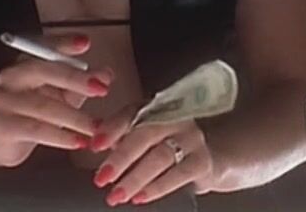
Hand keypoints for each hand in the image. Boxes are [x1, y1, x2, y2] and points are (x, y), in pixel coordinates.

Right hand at [0, 33, 113, 166]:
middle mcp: (12, 76)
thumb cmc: (41, 110)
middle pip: (43, 71)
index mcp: (28, 60)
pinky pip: (36, 130)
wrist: (8, 140)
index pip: (45, 46)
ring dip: (75, 118)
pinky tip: (79, 141)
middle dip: (76, 79)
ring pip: (43, 106)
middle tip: (102, 89)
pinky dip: (61, 136)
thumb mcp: (67, 92)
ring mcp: (4, 101)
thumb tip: (105, 75)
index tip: (85, 43)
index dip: (64, 43)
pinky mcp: (2, 126)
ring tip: (96, 127)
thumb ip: (86, 81)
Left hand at [91, 108, 215, 206]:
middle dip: (120, 158)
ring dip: (135, 178)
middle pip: (145, 135)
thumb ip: (120, 136)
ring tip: (116, 195)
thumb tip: (91, 143)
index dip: (112, 129)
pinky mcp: (203, 160)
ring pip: (160, 156)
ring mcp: (191, 138)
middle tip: (101, 178)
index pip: (131, 113)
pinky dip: (157, 187)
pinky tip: (140, 197)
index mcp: (156, 108)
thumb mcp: (144, 136)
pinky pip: (179, 173)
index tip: (94, 145)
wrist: (214, 153)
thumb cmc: (170, 143)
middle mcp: (175, 118)